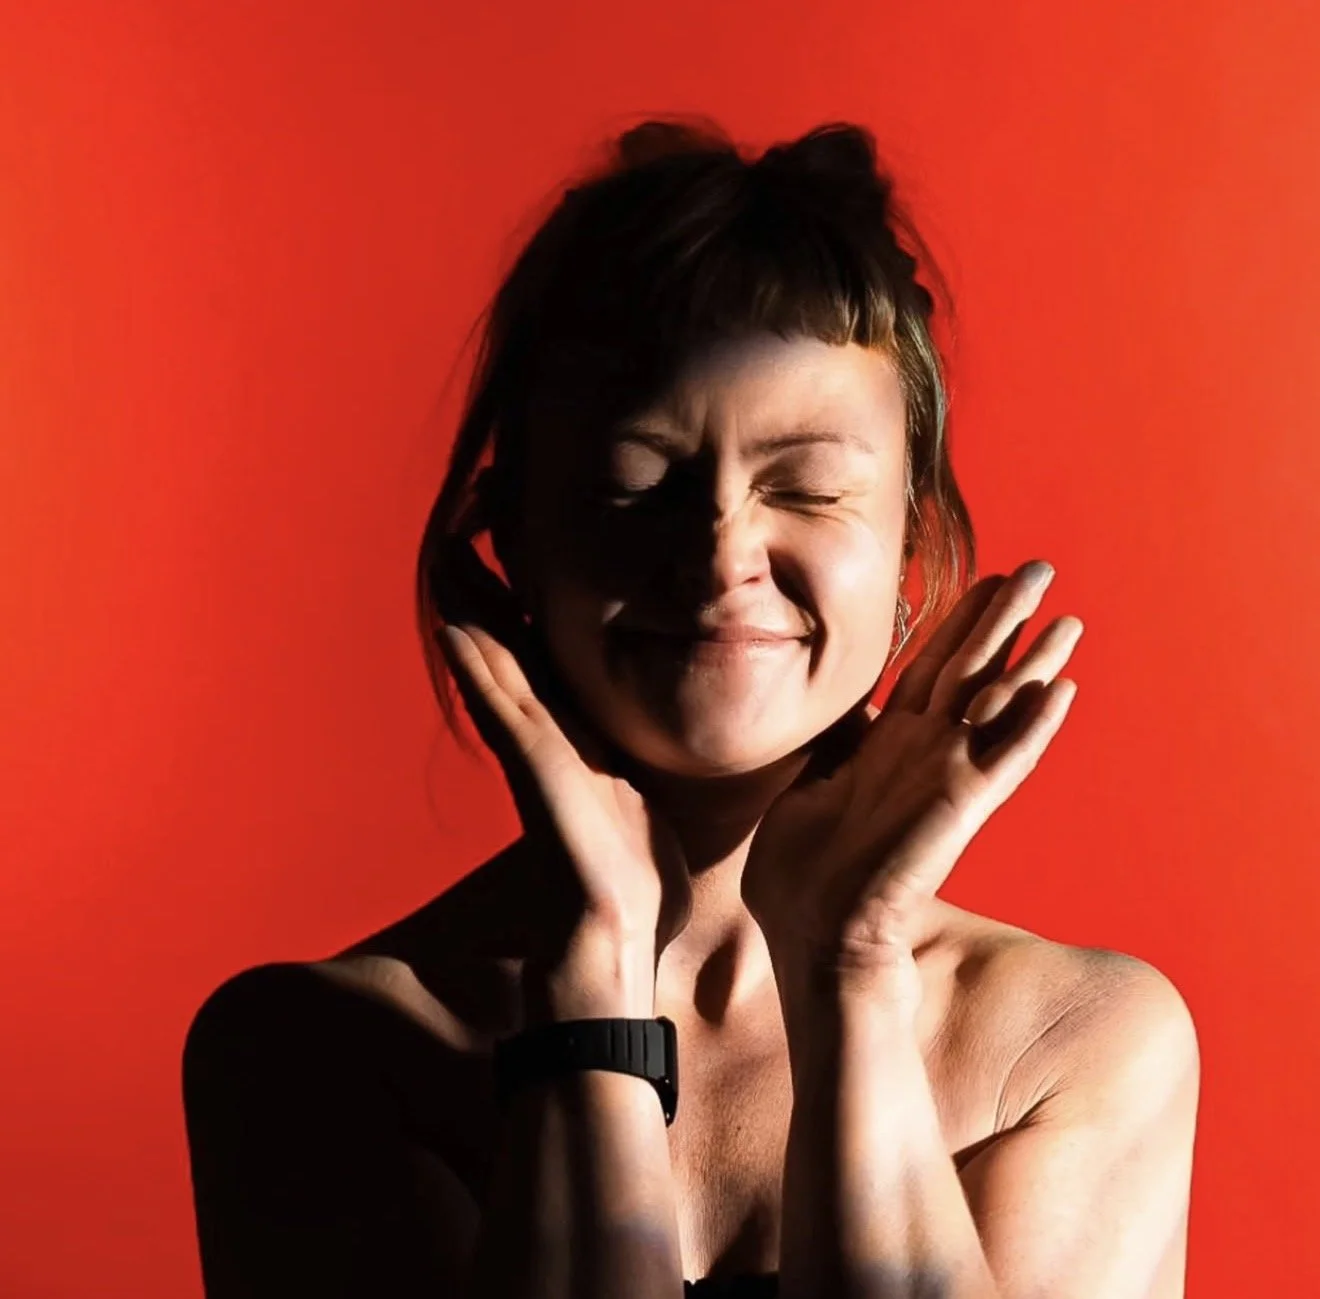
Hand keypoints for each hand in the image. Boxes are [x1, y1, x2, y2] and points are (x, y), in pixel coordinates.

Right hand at [433, 536, 692, 962]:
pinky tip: (459, 627)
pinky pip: (505, 710)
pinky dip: (479, 668)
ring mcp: (537, 756)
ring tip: (449, 558)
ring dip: (469, 614)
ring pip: (494, 669)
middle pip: (506, 650)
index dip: (521, 603)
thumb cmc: (635, 876)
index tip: (510, 547)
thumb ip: (637, 763)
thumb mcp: (644, 797)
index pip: (540, 655)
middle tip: (459, 532)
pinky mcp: (539, 777)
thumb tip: (659, 740)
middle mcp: (546, 738)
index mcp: (574, 736)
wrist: (617, 938)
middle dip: (483, 593)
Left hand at [741, 560, 1081, 1002]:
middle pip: (972, 668)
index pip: (931, 665)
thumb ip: (833, 750)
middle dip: (1004, 617)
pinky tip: (1062, 691)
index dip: (958, 621)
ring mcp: (943, 778)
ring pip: (997, 706)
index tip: (984, 576)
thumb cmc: (800, 875)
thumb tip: (835, 719)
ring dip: (1034, 662)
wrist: (811, 936)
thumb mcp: (806, 790)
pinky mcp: (956, 809)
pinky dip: (1031, 728)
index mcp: (885, 743)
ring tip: (1069, 619)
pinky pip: (1003, 761)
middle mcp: (922, 752)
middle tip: (1039, 567)